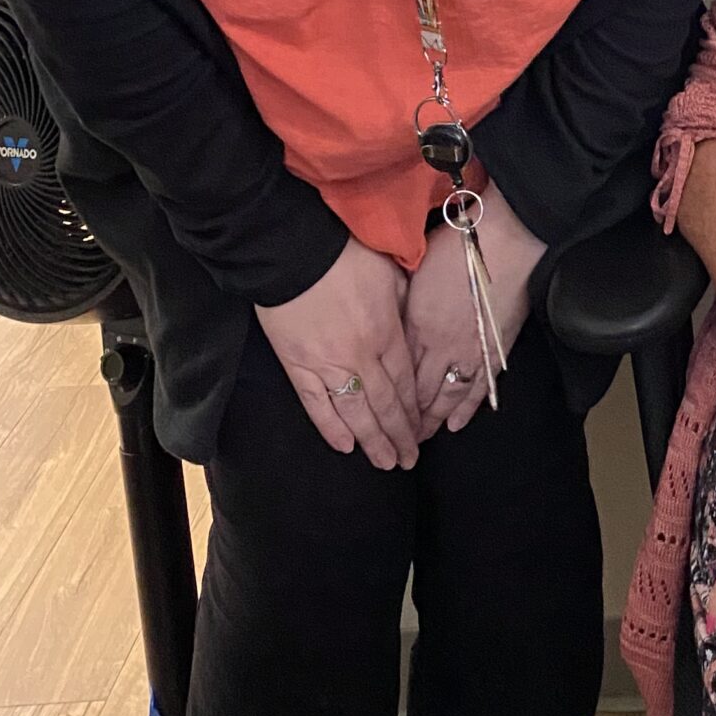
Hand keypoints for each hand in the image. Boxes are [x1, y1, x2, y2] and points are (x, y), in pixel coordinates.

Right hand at [256, 237, 418, 468]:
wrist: (293, 251)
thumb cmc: (344, 254)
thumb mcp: (390, 273)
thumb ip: (404, 305)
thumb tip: (412, 324)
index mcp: (387, 333)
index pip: (406, 384)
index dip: (414, 413)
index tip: (422, 432)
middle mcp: (361, 357)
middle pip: (385, 406)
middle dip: (399, 437)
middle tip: (408, 461)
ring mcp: (327, 365)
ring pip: (355, 414)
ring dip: (371, 442)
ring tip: (384, 463)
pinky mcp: (297, 365)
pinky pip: (316, 405)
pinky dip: (330, 427)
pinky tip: (344, 446)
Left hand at [405, 183, 542, 436]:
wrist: (509, 239)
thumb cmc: (460, 246)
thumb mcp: (416, 271)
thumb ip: (403, 303)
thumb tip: (392, 322)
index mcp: (418, 325)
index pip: (397, 374)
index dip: (387, 398)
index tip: (376, 413)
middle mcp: (442, 346)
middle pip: (419, 393)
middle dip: (406, 420)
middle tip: (394, 439)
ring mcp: (471, 351)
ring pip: (447, 397)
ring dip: (433, 421)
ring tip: (420, 439)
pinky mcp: (497, 349)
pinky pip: (479, 389)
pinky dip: (467, 409)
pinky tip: (456, 424)